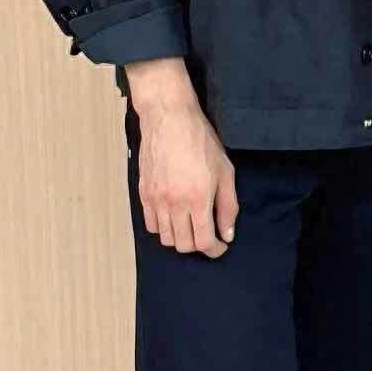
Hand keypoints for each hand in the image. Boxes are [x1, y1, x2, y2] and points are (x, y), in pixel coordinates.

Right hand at [126, 58, 237, 258]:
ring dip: (180, 238)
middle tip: (207, 234)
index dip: (215, 250)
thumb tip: (227, 234)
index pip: (203, 242)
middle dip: (198, 245)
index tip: (221, 247)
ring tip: (191, 225)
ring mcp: (156, 200)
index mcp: (198, 199)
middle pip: (183, 245)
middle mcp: (174, 204)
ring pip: (165, 238)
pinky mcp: (143, 194)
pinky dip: (163, 227)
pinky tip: (174, 216)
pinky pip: (151, 225)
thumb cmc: (201, 141)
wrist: (170, 120)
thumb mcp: (226, 172)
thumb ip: (228, 206)